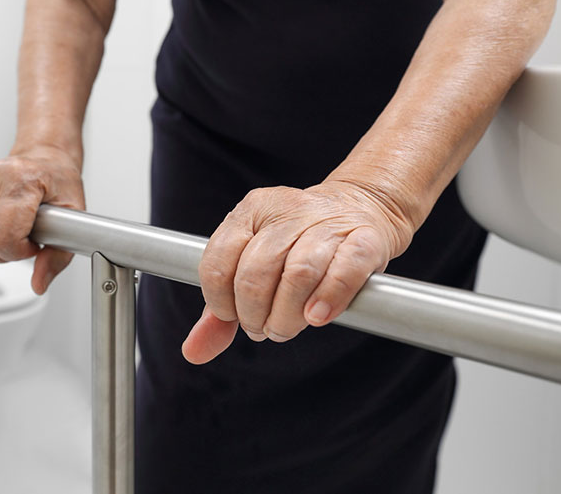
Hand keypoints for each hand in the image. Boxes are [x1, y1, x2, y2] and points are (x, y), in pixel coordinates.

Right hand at [0, 145, 84, 294]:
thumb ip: (58, 256)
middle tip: (23, 237)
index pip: (3, 238)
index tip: (33, 243)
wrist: (44, 158)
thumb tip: (38, 284)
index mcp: (21, 181)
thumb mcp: (73, 217)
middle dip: (4, 251)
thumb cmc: (58, 183)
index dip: (19, 252)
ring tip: (9, 228)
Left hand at [182, 181, 413, 363]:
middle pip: (256, 272)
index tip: (235, 317)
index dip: (221, 302)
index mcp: (250, 212)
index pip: (218, 262)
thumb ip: (220, 311)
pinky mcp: (366, 238)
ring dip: (288, 315)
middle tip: (266, 328)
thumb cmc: (297, 246)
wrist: (360, 209)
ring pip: (298, 273)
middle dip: (255, 314)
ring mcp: (327, 222)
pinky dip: (328, 299)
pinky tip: (318, 316)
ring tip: (288, 326)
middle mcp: (286, 211)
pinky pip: (344, 272)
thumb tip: (193, 351)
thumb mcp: (250, 268)